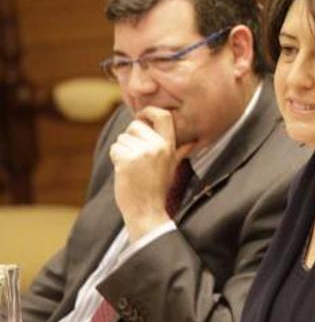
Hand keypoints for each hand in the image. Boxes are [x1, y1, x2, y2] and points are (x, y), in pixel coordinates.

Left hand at [110, 106, 193, 240]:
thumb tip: (193, 143)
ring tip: (133, 167)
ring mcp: (143, 153)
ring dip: (122, 150)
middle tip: (136, 157)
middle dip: (130, 137)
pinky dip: (116, 159)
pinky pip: (115, 148)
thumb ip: (179, 151)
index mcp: (169, 146)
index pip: (163, 116)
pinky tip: (125, 171)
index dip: (149, 111)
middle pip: (135, 125)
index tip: (141, 117)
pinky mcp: (127, 160)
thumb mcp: (172, 166)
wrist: (146, 209)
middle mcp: (158, 147)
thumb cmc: (157, 188)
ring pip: (122, 138)